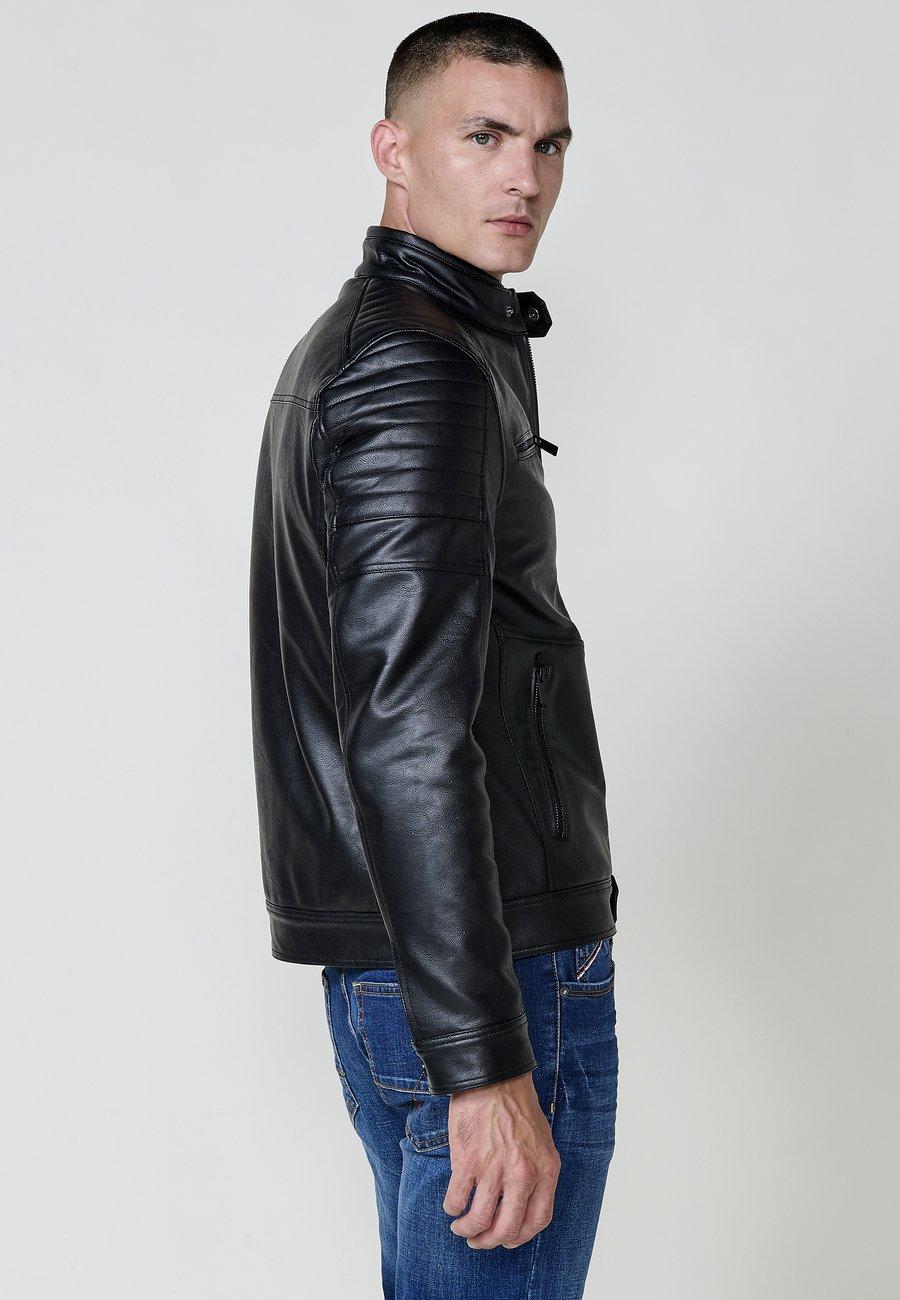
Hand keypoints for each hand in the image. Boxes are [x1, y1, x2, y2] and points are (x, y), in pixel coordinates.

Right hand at [442, 1071, 560, 1248]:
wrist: (493, 1078)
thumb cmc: (517, 1105)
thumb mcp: (541, 1141)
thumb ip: (536, 1173)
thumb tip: (520, 1204)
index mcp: (545, 1170)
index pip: (538, 1221)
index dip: (520, 1237)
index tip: (507, 1238)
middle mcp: (522, 1174)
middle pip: (506, 1229)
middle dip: (489, 1241)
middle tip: (478, 1240)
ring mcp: (494, 1170)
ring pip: (479, 1221)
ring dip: (467, 1230)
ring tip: (460, 1226)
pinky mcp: (468, 1161)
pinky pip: (457, 1199)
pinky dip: (452, 1208)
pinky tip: (451, 1205)